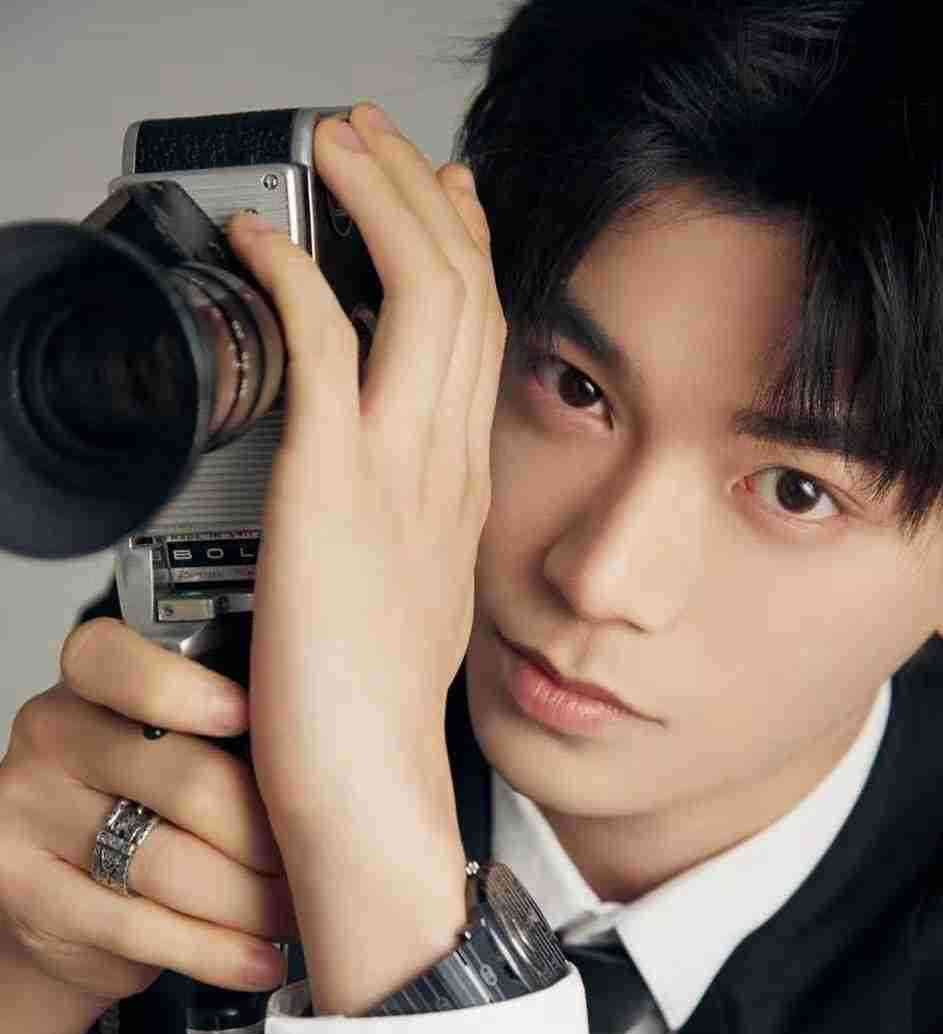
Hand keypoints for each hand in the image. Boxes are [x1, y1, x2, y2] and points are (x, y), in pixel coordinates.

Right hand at [0, 616, 297, 1007]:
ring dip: (254, 902)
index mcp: (92, 681)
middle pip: (185, 781)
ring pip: (170, 865)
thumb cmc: (151, 810)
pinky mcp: (25, 891)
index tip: (252, 717)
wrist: (66, 904)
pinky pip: (141, 927)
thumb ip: (239, 731)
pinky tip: (261, 960)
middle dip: (271, 836)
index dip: (187, 691)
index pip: (118, 661)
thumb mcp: (185, 749)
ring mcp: (29, 813)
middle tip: (322, 863)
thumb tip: (341, 747)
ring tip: (301, 916)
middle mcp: (51, 735)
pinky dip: (217, 952)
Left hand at [223, 101, 506, 838]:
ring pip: (419, 294)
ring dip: (375, 202)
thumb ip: (409, 536)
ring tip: (337, 150)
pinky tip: (262, 242)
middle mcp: (448, 469)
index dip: (465, 250)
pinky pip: (326, 347)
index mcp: (465, 492)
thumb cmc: (376, 713)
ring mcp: (400, 475)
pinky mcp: (334, 491)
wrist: (370, 786)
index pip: (483, 338)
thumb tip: (389, 507)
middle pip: (465, 291)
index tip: (439, 198)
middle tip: (376, 140)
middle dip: (421, 193)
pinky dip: (295, 277)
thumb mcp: (412, 603)